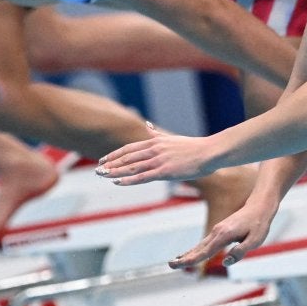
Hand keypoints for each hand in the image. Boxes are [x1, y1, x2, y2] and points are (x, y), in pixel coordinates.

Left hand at [97, 123, 217, 184]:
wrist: (209, 153)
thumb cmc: (193, 147)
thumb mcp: (171, 138)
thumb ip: (156, 133)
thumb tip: (146, 124)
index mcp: (155, 142)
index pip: (129, 149)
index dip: (115, 154)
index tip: (104, 159)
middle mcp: (154, 150)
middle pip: (126, 158)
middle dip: (111, 164)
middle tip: (97, 169)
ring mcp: (158, 161)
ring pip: (131, 167)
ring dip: (115, 171)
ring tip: (102, 175)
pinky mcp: (164, 172)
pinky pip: (142, 177)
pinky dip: (128, 179)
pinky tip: (117, 182)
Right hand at [168, 197, 278, 268]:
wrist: (259, 206)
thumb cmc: (259, 224)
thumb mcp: (254, 240)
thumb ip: (240, 251)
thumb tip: (226, 261)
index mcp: (224, 236)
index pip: (205, 252)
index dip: (192, 260)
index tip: (180, 264)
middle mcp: (217, 232)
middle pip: (198, 248)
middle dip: (184, 258)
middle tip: (170, 265)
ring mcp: (217, 230)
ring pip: (200, 245)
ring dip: (187, 254)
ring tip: (175, 262)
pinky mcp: (220, 231)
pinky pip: (205, 242)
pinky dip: (195, 249)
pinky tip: (190, 253)